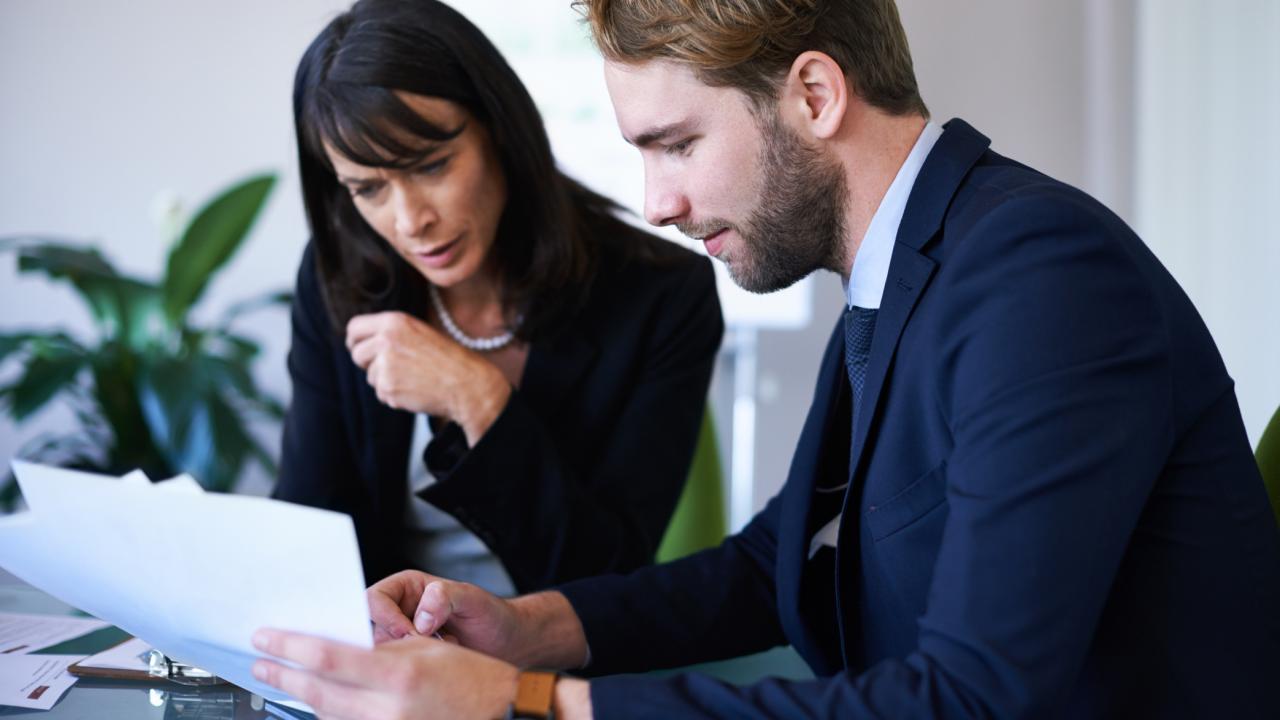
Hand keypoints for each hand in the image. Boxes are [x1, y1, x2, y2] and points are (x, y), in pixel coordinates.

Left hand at [252, 629, 516, 719]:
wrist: (503, 712)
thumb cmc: (474, 677)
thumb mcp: (427, 649)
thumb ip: (382, 649)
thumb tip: (343, 645)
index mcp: (398, 674)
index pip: (327, 656)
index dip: (290, 646)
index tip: (266, 638)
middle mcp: (388, 709)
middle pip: (318, 692)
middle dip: (284, 676)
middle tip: (260, 664)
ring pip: (328, 715)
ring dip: (304, 698)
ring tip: (285, 681)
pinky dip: (331, 716)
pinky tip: (320, 705)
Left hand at [346, 311, 509, 442]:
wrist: (466, 383)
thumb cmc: (447, 359)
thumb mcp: (418, 332)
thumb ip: (390, 333)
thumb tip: (362, 343)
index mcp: (394, 322)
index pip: (354, 328)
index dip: (355, 340)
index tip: (358, 348)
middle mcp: (386, 340)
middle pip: (356, 354)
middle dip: (368, 364)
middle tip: (391, 368)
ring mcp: (385, 364)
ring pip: (370, 376)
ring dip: (386, 382)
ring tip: (413, 378)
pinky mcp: (388, 387)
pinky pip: (381, 394)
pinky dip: (394, 396)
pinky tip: (415, 390)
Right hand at [366, 570, 588, 669]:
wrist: (506, 644)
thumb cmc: (492, 615)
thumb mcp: (474, 599)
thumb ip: (447, 597)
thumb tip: (422, 614)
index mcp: (406, 587)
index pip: (374, 599)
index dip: (386, 617)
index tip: (410, 633)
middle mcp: (399, 612)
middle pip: (372, 628)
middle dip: (397, 642)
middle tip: (428, 646)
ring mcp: (402, 639)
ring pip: (383, 652)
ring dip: (410, 657)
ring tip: (444, 649)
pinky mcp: (409, 661)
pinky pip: (396, 668)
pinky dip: (416, 670)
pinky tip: (441, 664)